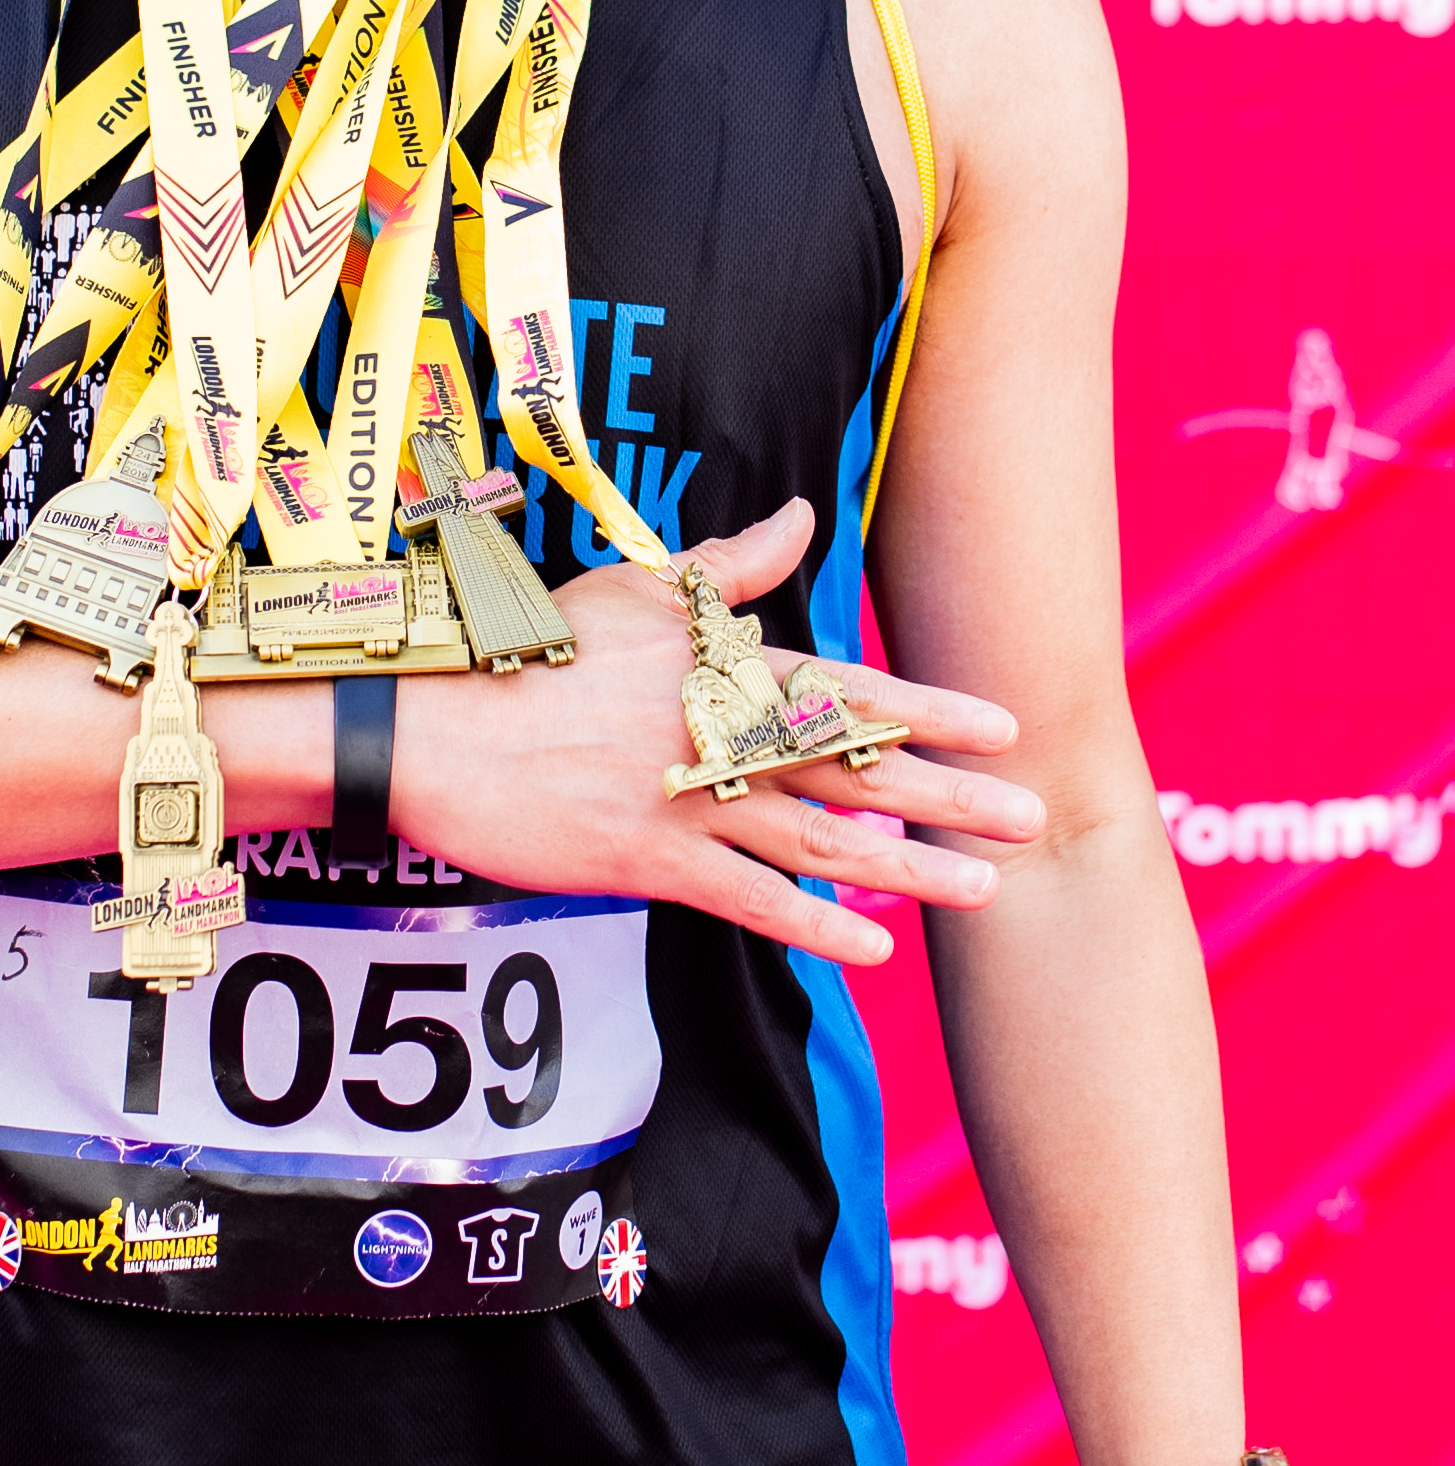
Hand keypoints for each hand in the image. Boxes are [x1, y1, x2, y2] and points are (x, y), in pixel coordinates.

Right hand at [389, 497, 1042, 961]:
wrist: (433, 723)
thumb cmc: (532, 647)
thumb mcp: (632, 587)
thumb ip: (727, 563)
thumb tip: (799, 515)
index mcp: (717, 662)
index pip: (845, 685)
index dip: (929, 709)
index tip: (1005, 726)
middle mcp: (714, 728)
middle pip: (853, 764)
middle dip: (949, 791)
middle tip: (1033, 814)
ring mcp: (682, 797)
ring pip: (817, 836)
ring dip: (906, 865)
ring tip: (983, 886)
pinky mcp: (645, 858)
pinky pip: (746, 899)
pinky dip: (811, 923)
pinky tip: (872, 950)